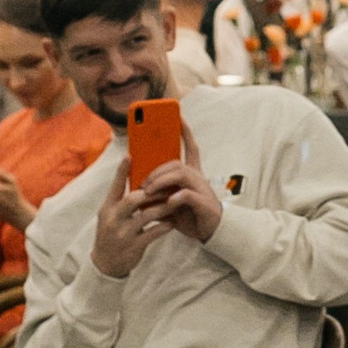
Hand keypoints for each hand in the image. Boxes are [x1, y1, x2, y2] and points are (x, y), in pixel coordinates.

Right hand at [89, 161, 170, 276]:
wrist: (106, 264)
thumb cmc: (112, 233)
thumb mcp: (110, 215)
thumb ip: (120, 200)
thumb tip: (135, 180)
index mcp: (107, 209)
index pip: (114, 187)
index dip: (121, 171)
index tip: (129, 156)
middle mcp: (113, 219)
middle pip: (133, 199)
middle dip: (152, 192)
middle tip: (168, 185)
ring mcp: (123, 234)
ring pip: (146, 215)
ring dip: (163, 207)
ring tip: (175, 202)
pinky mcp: (133, 246)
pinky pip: (152, 233)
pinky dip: (164, 226)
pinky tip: (173, 222)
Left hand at [134, 122, 221, 241]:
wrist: (211, 231)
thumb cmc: (190, 213)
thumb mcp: (171, 200)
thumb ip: (158, 192)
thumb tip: (137, 187)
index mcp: (191, 174)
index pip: (190, 147)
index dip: (185, 132)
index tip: (179, 117)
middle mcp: (197, 177)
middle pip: (177, 163)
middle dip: (157, 169)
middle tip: (141, 181)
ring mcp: (202, 189)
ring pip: (181, 174)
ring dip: (161, 181)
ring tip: (148, 190)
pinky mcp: (203, 203)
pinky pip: (188, 195)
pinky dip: (176, 197)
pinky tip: (167, 201)